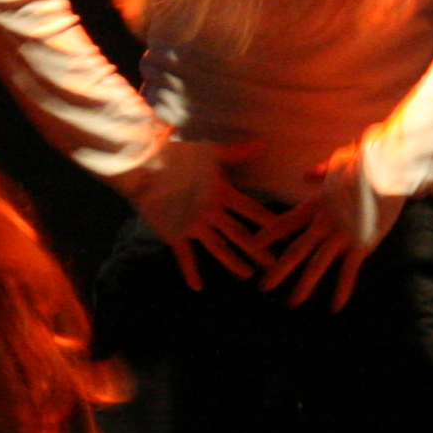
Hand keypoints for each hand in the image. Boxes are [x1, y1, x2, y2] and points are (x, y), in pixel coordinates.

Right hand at [126, 138, 276, 291]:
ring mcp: (193, 225)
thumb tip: (262, 144)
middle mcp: (212, 212)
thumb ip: (237, 153)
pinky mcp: (175, 233)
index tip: (288, 233)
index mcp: (222, 193)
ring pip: (219, 248)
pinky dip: (190, 272)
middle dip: (260, 251)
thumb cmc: (177, 156)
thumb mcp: (210, 153)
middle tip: (276, 266)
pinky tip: (197, 287)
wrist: (144, 167)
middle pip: (241, 235)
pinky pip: (185, 256)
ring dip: (234, 263)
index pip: (253, 210)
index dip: (271, 222)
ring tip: (247, 276)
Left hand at [252, 142, 402, 310]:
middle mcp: (324, 223)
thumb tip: (305, 176)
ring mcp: (342, 235)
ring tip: (293, 302)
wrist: (388, 168)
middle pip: (295, 250)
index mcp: (317, 204)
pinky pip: (349, 271)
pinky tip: (335, 307)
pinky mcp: (361, 244)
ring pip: (317, 264)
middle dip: (278, 269)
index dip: (268, 234)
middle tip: (264, 286)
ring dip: (304, 285)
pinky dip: (342, 290)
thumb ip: (320, 173)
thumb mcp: (337, 162)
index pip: (286, 222)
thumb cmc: (366, 161)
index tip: (252, 245)